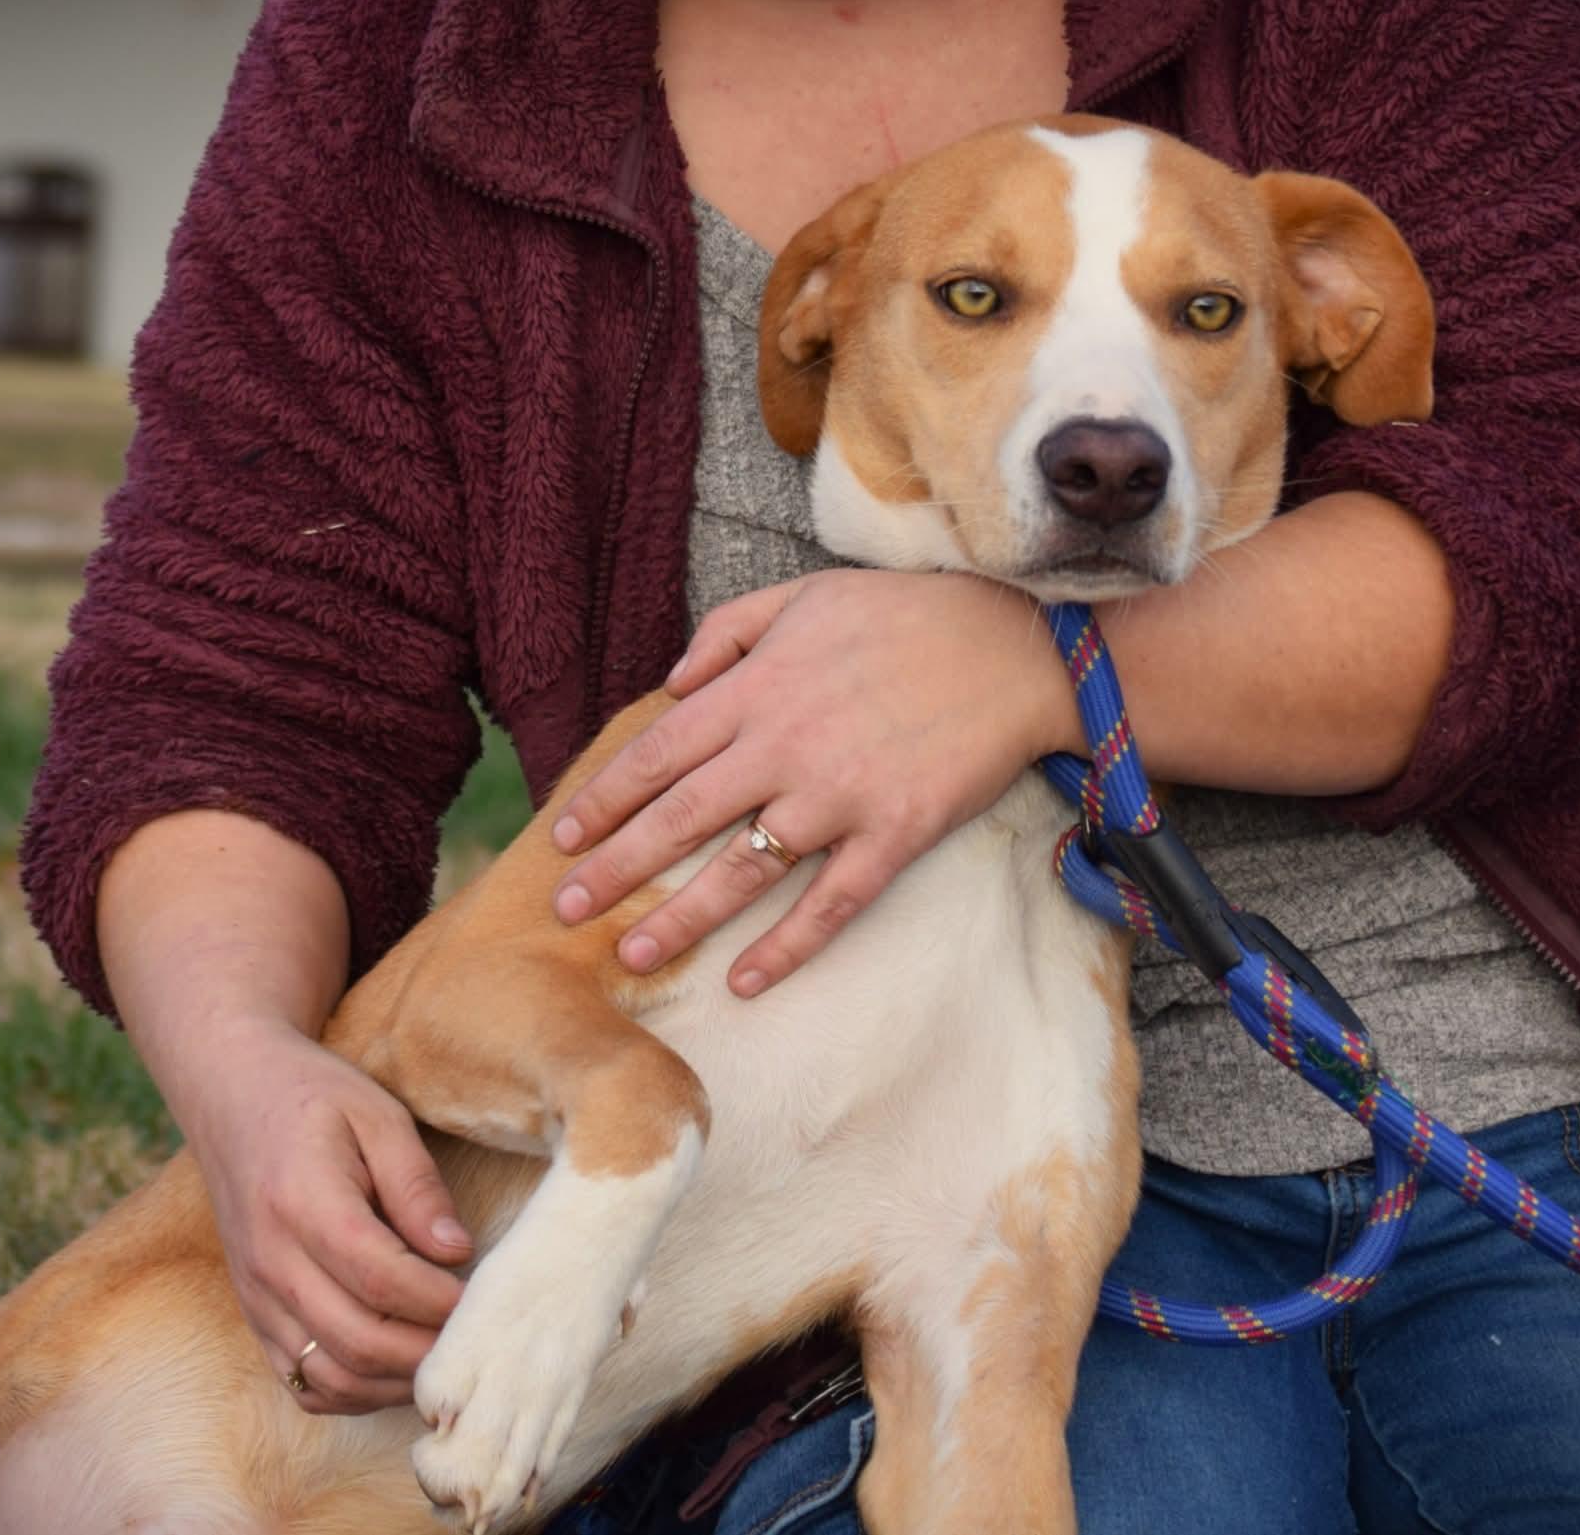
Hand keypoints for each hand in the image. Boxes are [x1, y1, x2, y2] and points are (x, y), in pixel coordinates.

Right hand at [176, 1016, 472, 1414]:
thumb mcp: (377, 1115)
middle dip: (427, 1351)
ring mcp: (257, 1294)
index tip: (481, 1295)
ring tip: (443, 1353)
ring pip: (331, 1377)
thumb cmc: (312, 1097)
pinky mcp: (254, 1314)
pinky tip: (396, 1364)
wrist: (230, 1096)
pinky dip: (356, 1390)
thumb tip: (457, 1252)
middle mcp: (271, 1260)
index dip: (439, 1300)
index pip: (381, 1279)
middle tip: (473, 1334)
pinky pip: (304, 1383)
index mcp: (303, 1202)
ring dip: (395, 1381)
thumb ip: (417, 1185)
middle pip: (358, 1341)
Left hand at [549, 569, 1079, 995]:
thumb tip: (670, 686)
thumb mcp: (803, 596)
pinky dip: (785, 947)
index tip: (562, 838)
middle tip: (564, 911)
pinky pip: (829, 904)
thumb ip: (726, 632)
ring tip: (632, 955)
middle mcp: (783, 747)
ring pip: (741, 871)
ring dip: (680, 920)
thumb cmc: (907, 615)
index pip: (656, 755)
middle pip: (679, 819)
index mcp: (755, 689)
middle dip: (615, 869)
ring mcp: (838, 797)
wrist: (1018, 644)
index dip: (603, 801)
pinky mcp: (892, 836)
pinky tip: (745, 982)